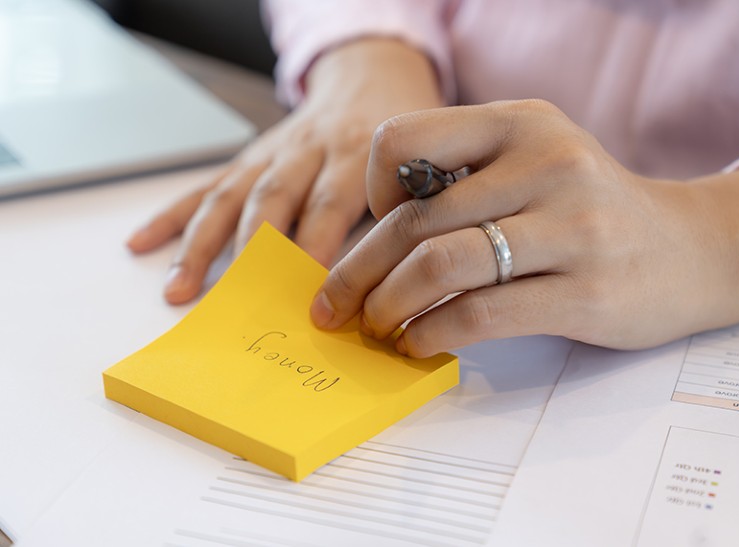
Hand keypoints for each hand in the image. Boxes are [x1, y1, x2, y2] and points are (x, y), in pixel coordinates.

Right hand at [127, 38, 441, 303]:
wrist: (372, 76)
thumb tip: (376, 284)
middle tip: (235, 301)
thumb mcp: (410, 167)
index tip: (306, 295)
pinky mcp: (249, 156)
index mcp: (354, 155)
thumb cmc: (396, 138)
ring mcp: (271, 153)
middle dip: (251, 253)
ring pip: (231, 197)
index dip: (316, 250)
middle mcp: (306, 151)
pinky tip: (143, 242)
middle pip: (271, 201)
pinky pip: (207, 186)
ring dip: (201, 245)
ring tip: (178, 288)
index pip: (329, 206)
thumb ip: (393, 217)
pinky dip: (174, 215)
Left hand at [310, 100, 738, 355]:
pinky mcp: (585, 292)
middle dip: (358, 272)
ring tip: (375, 327)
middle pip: (413, 218)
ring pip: (441, 265)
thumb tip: (371, 243)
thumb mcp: (532, 163)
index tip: (377, 232)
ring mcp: (571, 227)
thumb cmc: (589, 209)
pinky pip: (482, 313)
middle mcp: (546, 163)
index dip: (371, 192)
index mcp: (519, 122)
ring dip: (388, 305)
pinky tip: (417, 343)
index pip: (401, 140)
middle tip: (334, 306)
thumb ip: (462, 183)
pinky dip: (432, 333)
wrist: (690, 248)